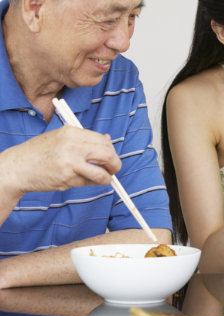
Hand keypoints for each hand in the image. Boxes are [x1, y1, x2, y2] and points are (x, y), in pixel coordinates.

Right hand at [0, 126, 117, 197]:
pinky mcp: (66, 178)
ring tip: (103, 179)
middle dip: (115, 164)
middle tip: (114, 170)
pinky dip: (89, 183)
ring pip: (101, 173)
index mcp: (71, 132)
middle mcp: (72, 145)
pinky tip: (78, 180)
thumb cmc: (40, 153)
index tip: (110, 157)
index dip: (111, 150)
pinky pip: (87, 182)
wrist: (17, 167)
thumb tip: (107, 141)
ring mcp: (70, 163)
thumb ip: (84, 140)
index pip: (102, 141)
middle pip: (107, 154)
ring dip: (106, 178)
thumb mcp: (61, 138)